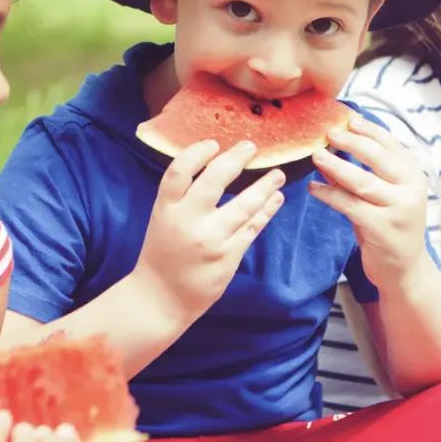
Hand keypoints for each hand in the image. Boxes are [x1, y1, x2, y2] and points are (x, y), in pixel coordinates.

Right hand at [133, 139, 286, 319]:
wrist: (162, 297)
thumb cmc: (163, 253)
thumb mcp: (162, 219)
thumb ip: (182, 196)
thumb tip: (214, 165)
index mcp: (166, 208)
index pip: (179, 171)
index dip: (197, 152)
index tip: (213, 143)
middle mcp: (188, 221)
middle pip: (214, 180)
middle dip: (236, 159)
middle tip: (250, 146)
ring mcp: (211, 239)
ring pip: (244, 205)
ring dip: (264, 186)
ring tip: (278, 175)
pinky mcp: (228, 256)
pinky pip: (253, 227)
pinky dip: (266, 211)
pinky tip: (275, 199)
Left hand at [309, 114, 429, 291]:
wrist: (405, 270)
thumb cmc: (390, 226)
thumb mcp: (387, 195)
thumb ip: (369, 173)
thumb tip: (337, 146)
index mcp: (414, 176)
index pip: (392, 146)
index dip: (370, 130)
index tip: (349, 119)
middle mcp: (411, 190)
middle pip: (378, 158)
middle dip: (352, 142)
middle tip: (329, 132)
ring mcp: (398, 210)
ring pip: (362, 181)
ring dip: (336, 166)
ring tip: (316, 155)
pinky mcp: (382, 228)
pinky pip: (350, 205)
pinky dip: (330, 194)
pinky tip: (315, 188)